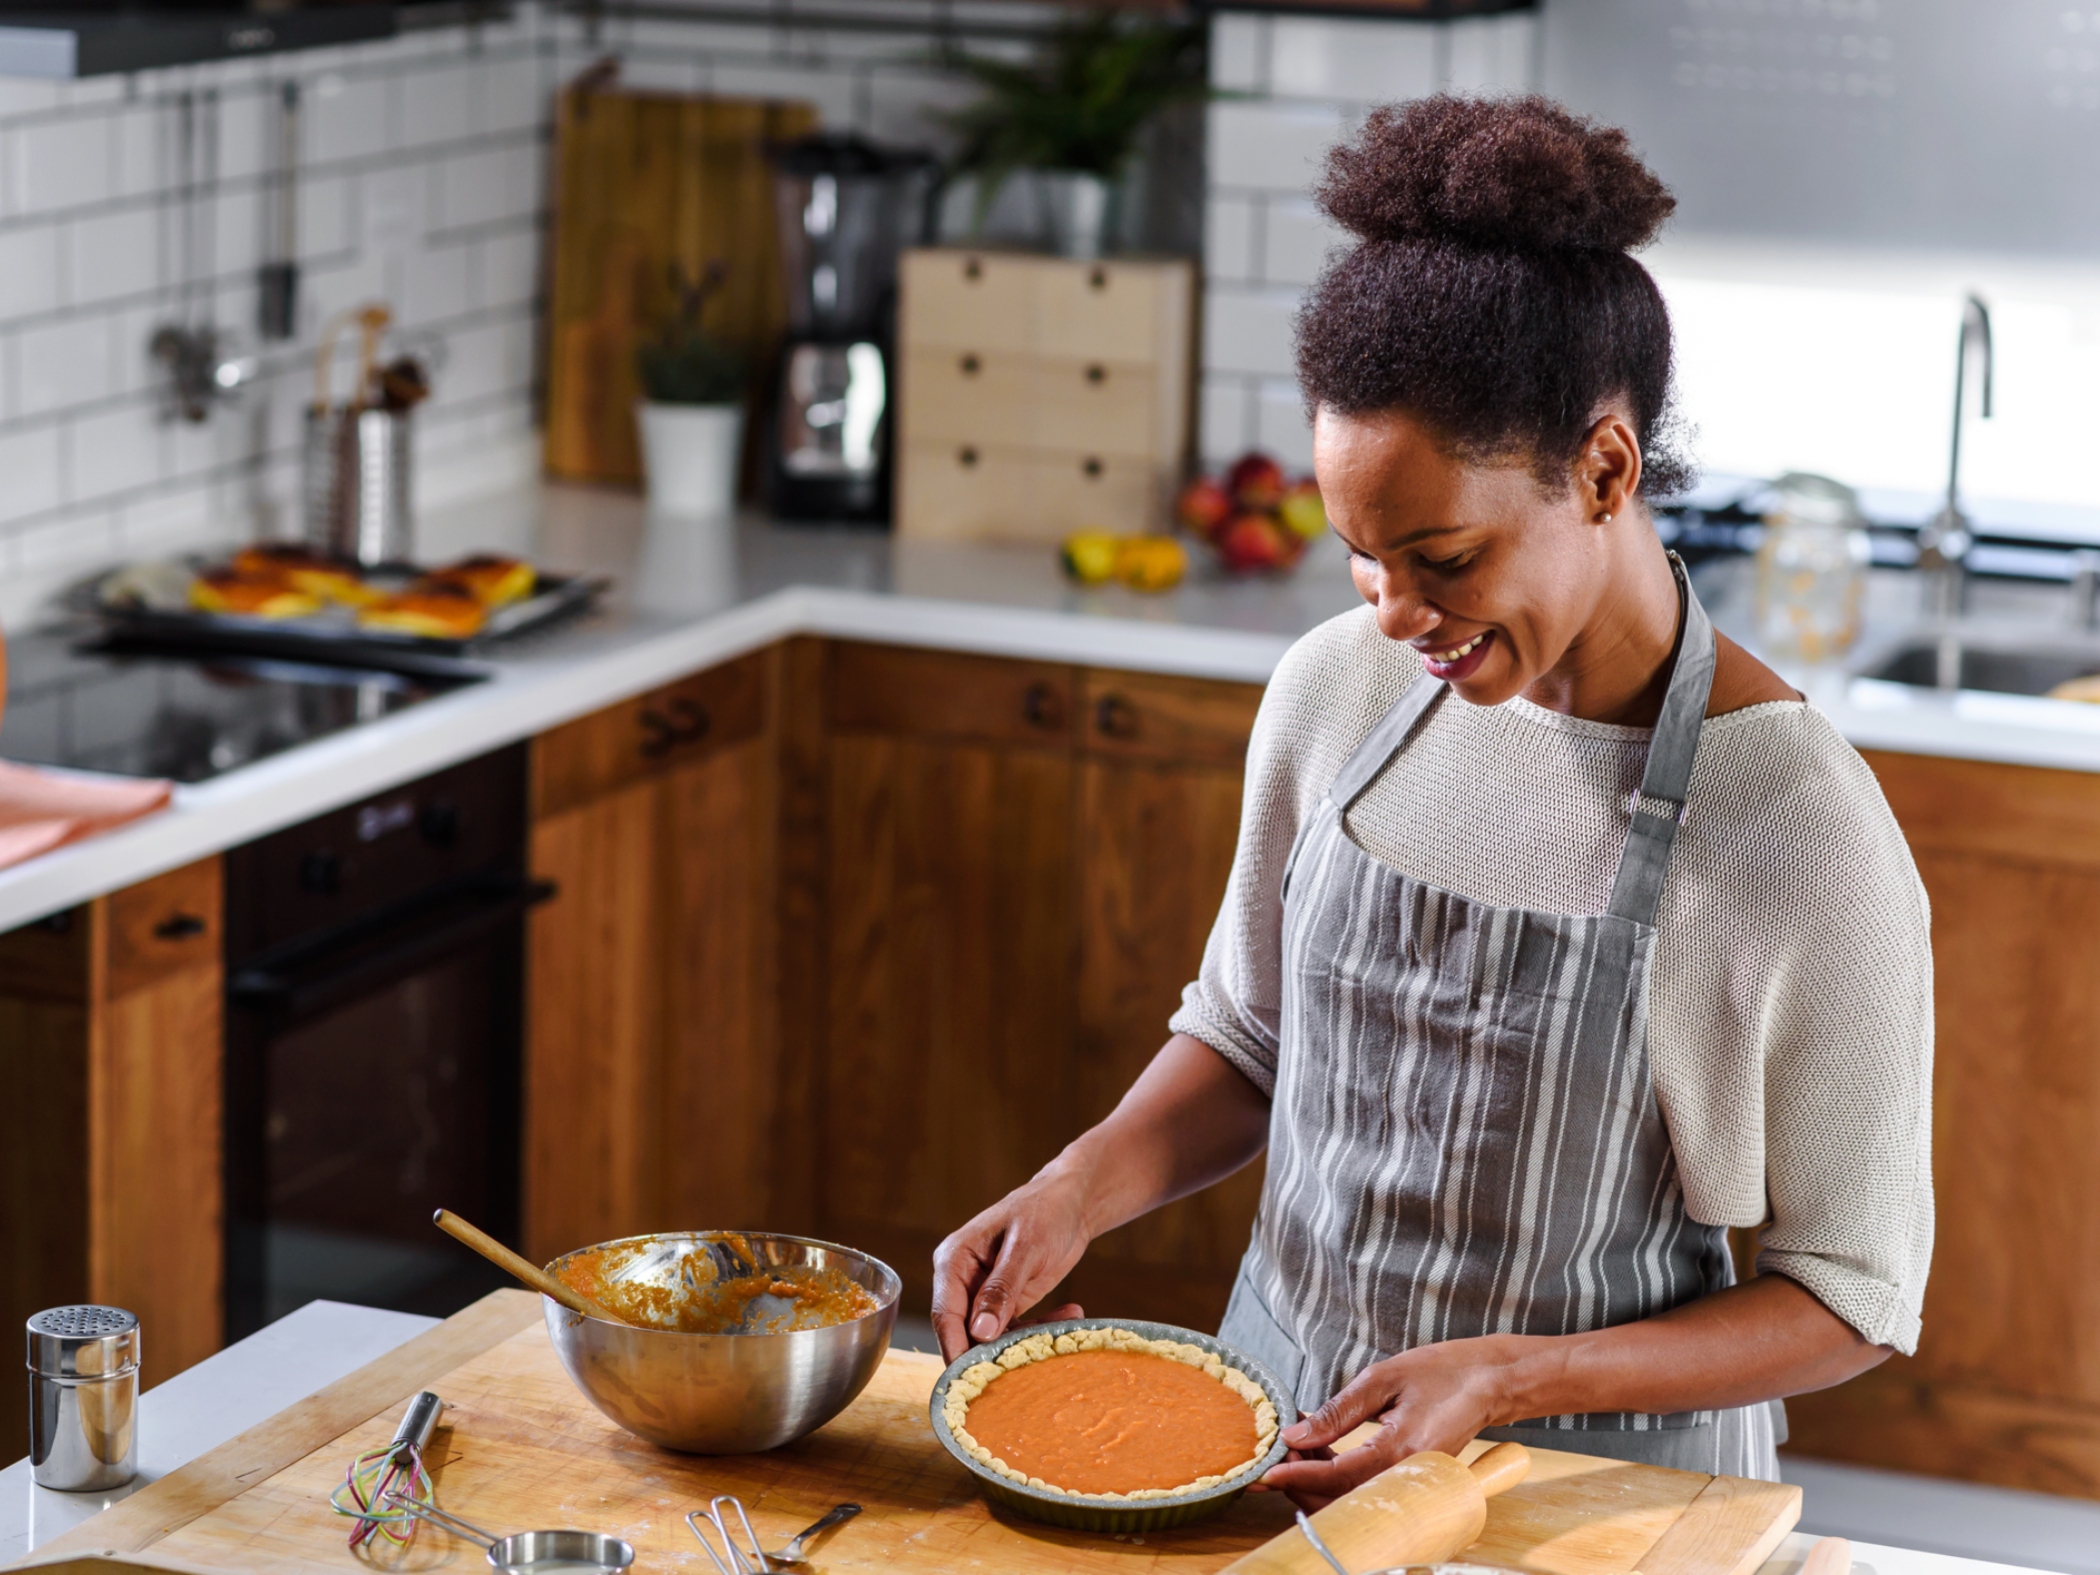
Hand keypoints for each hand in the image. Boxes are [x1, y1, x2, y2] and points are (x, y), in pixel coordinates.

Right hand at [931, 1168, 1093, 1361]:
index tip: (971, 1377)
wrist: (1073, 1201)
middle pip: (964, 1331)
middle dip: (991, 1352)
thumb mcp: (1025, 1247)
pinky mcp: (1007, 1303)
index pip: (944, 1313)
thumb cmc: (1045, 1210)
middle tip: (1023, 1368)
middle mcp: (963, 1281)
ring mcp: (984, 1294)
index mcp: (954, 1260)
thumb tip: (979, 1331)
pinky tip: (1071, 1314)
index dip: (955, 1347)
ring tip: (1058, 1336)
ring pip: (991, 1337)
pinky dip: (1040, 1330)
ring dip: (1023, 1342)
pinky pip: (1015, 1330)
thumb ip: (1001, 1288)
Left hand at [1255, 1336, 1524, 1510]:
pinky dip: (1339, 1478)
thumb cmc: (1442, 1372)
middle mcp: (1410, 1477)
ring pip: (1353, 1500)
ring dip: (1318, 1482)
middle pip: (1342, 1499)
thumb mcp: (1382, 1378)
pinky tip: (1322, 1450)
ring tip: (1294, 1450)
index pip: (1338, 1476)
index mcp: (1402, 1450)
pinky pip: (1369, 1491)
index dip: (1297, 1475)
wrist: (1491, 1382)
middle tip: (1274, 1458)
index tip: (1266, 1472)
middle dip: (1301, 1484)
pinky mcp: (1414, 1481)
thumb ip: (1338, 1411)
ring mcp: (1415, 1484)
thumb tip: (1295, 1434)